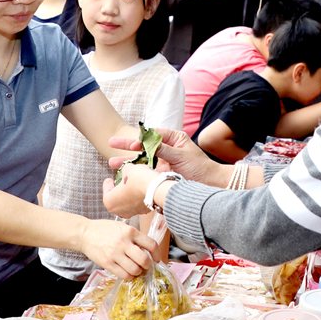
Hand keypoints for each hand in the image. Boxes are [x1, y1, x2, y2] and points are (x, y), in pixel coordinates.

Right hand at [77, 218, 155, 279]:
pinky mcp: (107, 263)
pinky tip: (127, 272)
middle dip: (147, 266)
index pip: (151, 244)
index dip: (157, 254)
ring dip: (137, 272)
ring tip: (134, 269)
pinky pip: (124, 275)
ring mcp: (115, 253)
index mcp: (130, 231)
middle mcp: (124, 242)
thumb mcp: (121, 227)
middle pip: (144, 260)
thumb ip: (134, 236)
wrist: (84, 233)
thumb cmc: (104, 230)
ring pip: (135, 270)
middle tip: (145, 266)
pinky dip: (129, 276)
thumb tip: (148, 250)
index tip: (156, 259)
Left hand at [100, 164, 156, 217]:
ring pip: (128, 202)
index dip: (107, 184)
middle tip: (120, 182)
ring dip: (129, 193)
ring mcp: (133, 212)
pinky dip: (138, 196)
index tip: (109, 179)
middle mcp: (120, 211)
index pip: (106, 193)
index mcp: (110, 203)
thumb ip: (124, 171)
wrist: (157, 189)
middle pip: (117, 199)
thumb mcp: (128, 169)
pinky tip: (142, 188)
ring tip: (132, 183)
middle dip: (118, 190)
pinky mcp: (144, 211)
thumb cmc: (138, 180)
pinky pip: (138, 203)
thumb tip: (127, 171)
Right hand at [108, 127, 222, 185]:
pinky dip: (135, 172)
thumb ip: (163, 149)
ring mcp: (162, 161)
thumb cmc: (200, 167)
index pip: (152, 135)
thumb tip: (147, 143)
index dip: (140, 139)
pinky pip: (145, 171)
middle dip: (126, 146)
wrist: (210, 185)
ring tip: (112, 163)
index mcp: (173, 138)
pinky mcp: (161, 173)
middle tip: (110, 143)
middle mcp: (166, 148)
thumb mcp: (181, 156)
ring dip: (127, 161)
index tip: (131, 145)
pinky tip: (123, 174)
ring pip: (142, 159)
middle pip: (143, 145)